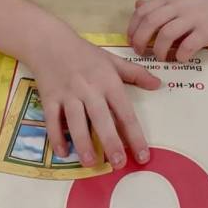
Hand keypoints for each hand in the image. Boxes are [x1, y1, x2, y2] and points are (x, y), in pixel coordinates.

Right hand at [30, 33, 159, 170]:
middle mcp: (89, 89)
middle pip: (101, 119)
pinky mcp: (49, 98)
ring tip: (90, 163)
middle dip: (111, 142)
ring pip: (76, 122)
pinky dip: (56, 137)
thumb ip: (136, 74)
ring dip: (83, 143)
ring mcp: (68, 94)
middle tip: (119, 164)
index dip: (135, 135)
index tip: (143, 156)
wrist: (50, 42)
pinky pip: (52, 120)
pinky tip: (63, 152)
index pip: (125, 112)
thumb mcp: (113, 60)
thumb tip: (158, 85)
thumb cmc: (86, 53)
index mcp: (108, 81)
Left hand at [127, 0, 207, 61]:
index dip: (132, 28)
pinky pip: (187, 46)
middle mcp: (179, 5)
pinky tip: (180, 58)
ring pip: (165, 35)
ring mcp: (193, 18)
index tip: (131, 42)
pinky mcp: (207, 31)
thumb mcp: (179, 0)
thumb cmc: (205, 7)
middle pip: (150, 23)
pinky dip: (179, 56)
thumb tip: (137, 5)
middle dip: (140, 41)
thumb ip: (159, 5)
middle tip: (141, 53)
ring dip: (159, 51)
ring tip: (161, 57)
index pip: (142, 12)